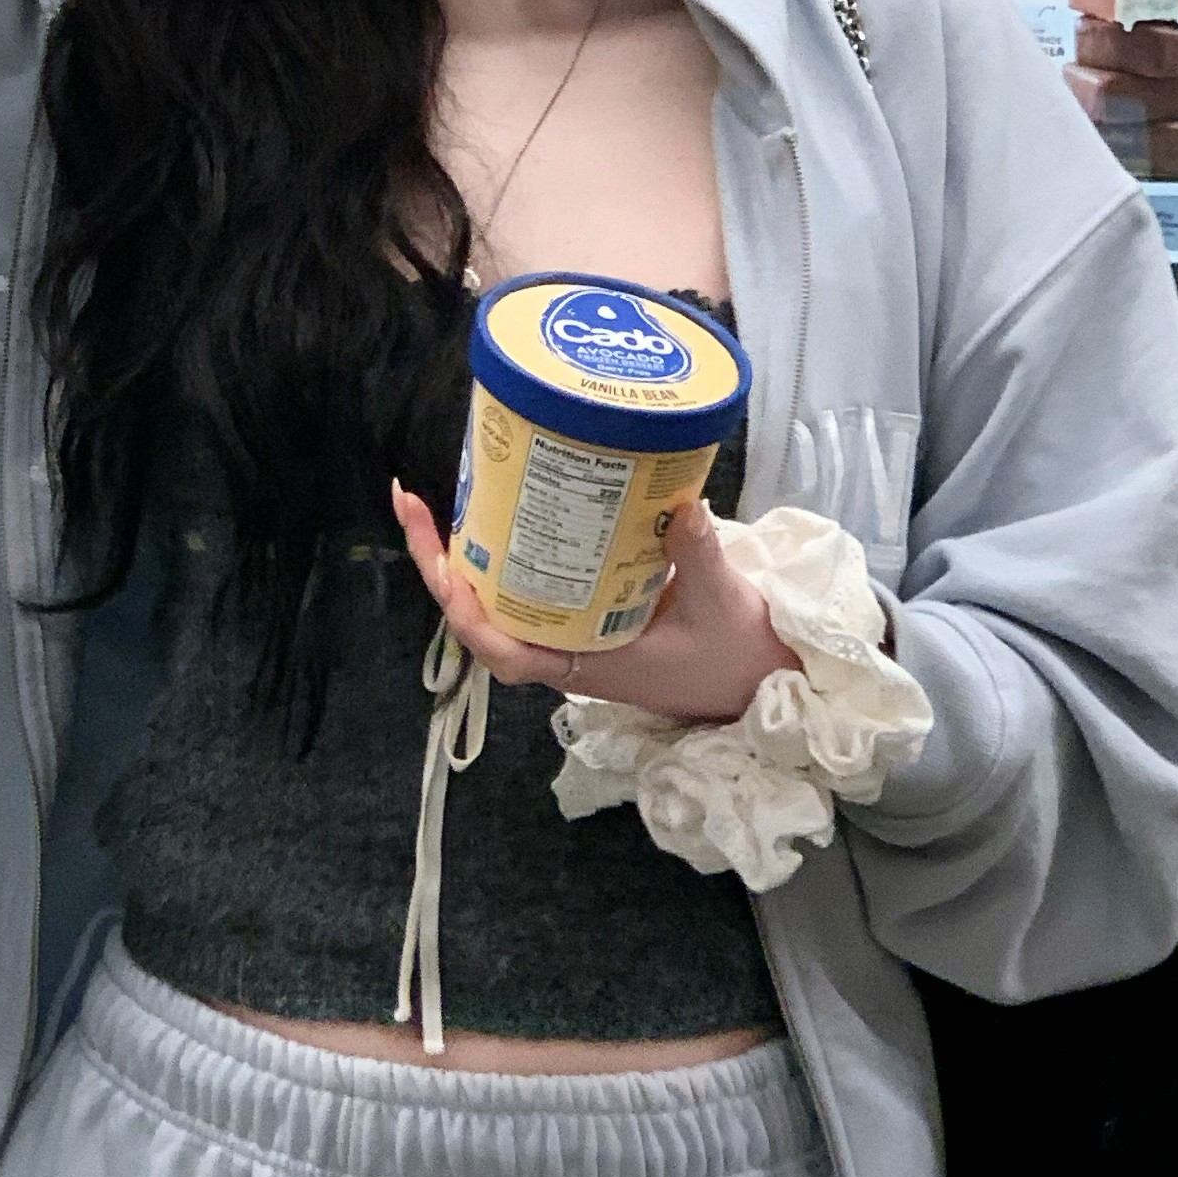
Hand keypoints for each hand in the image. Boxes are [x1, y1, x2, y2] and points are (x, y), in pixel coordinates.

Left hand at [390, 487, 799, 728]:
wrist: (760, 679)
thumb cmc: (734, 655)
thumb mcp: (718, 603)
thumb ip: (697, 556)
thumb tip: (681, 507)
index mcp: (583, 665)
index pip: (503, 653)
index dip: (467, 616)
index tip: (446, 570)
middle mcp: (566, 651)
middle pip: (483, 617)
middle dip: (443, 564)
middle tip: (417, 503)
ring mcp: (574, 632)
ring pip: (501, 600)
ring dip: (468, 555)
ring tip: (443, 498)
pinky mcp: (590, 611)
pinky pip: (534, 586)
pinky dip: (512, 552)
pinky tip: (506, 509)